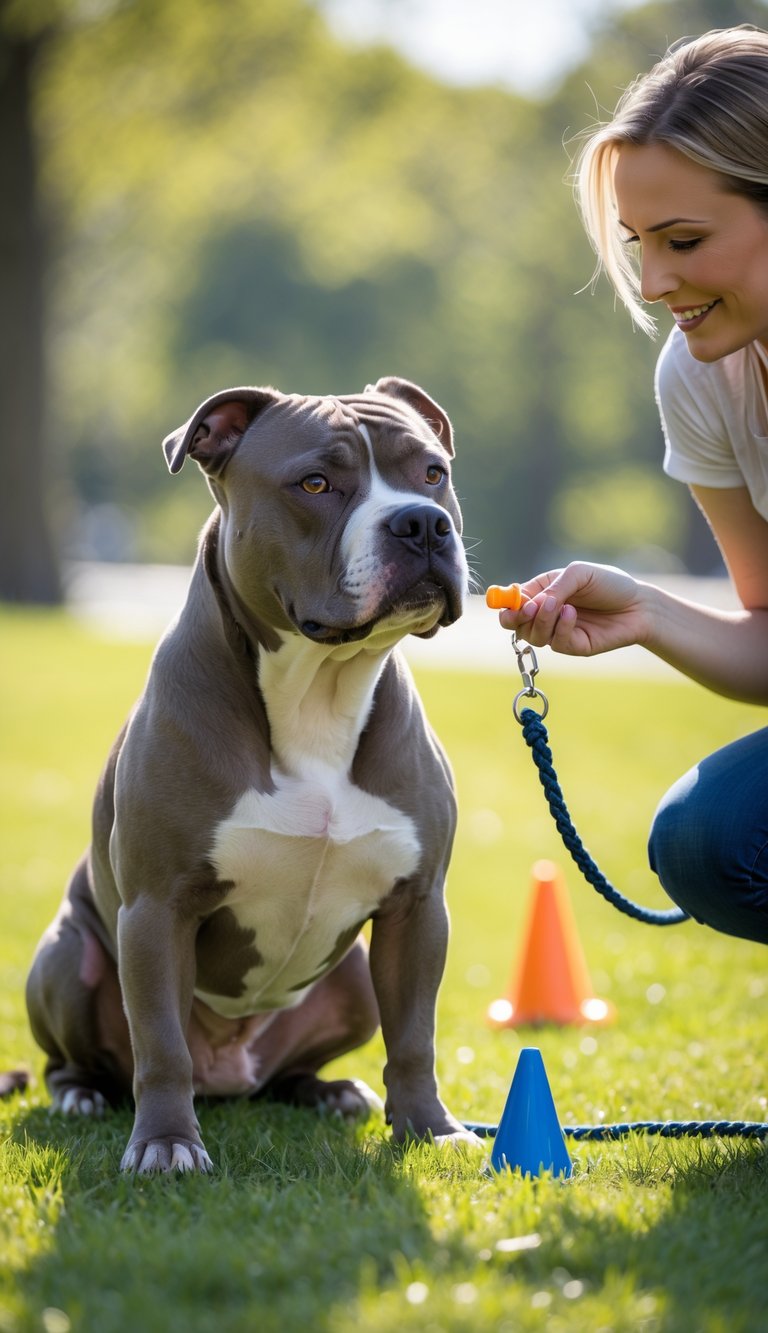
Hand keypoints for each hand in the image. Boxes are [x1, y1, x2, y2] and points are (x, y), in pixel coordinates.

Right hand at [498, 562, 649, 656]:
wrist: (639, 605)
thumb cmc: (610, 583)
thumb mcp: (579, 574)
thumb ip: (553, 587)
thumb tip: (533, 603)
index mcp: (542, 592)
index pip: (512, 601)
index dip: (504, 603)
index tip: (505, 602)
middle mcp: (546, 614)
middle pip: (514, 624)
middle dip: (515, 618)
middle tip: (527, 609)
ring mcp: (557, 632)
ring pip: (532, 635)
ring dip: (541, 620)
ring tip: (560, 605)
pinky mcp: (572, 646)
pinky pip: (556, 642)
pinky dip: (561, 627)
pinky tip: (573, 614)